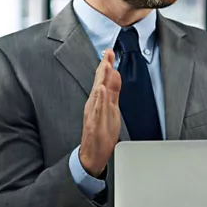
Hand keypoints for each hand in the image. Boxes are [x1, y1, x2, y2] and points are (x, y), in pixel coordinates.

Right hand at [79, 50, 121, 177]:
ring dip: (101, 79)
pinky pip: (97, 110)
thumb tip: (115, 75)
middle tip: (107, 52)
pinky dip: (99, 99)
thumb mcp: (111, 109)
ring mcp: (94, 114)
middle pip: (99, 82)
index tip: (109, 51)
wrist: (92, 155)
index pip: (103, 80)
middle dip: (104, 67)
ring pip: (98, 94)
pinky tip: (101, 90)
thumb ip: (113, 92)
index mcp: (99, 101)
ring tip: (105, 65)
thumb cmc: (101, 133)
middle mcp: (94, 105)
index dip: (106, 65)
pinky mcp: (94, 124)